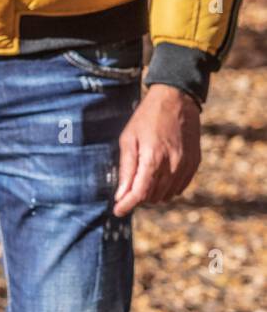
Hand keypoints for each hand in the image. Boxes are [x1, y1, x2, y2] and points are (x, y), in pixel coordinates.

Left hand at [113, 84, 201, 215]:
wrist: (177, 100)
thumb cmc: (146, 118)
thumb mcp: (128, 139)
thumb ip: (126, 168)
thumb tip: (121, 194)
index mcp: (153, 158)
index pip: (140, 193)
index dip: (127, 205)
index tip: (117, 211)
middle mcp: (173, 165)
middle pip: (153, 197)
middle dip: (138, 197)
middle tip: (127, 188)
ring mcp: (186, 166)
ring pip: (167, 195)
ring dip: (152, 194)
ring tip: (142, 180)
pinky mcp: (194, 164)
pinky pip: (180, 187)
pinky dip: (167, 188)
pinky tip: (158, 177)